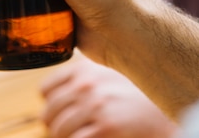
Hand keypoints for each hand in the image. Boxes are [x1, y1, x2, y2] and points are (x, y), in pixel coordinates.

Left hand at [41, 54, 177, 136]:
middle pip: (49, 112)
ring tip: (69, 137)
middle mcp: (85, 84)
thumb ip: (78, 78)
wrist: (156, 109)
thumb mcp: (101, 73)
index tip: (55, 112)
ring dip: (61, 137)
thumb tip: (50, 94)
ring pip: (59, 129)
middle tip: (59, 131)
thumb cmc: (127, 91)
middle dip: (52, 125)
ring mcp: (95, 105)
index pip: (45, 90)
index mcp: (81, 69)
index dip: (48, 104)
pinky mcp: (106, 126)